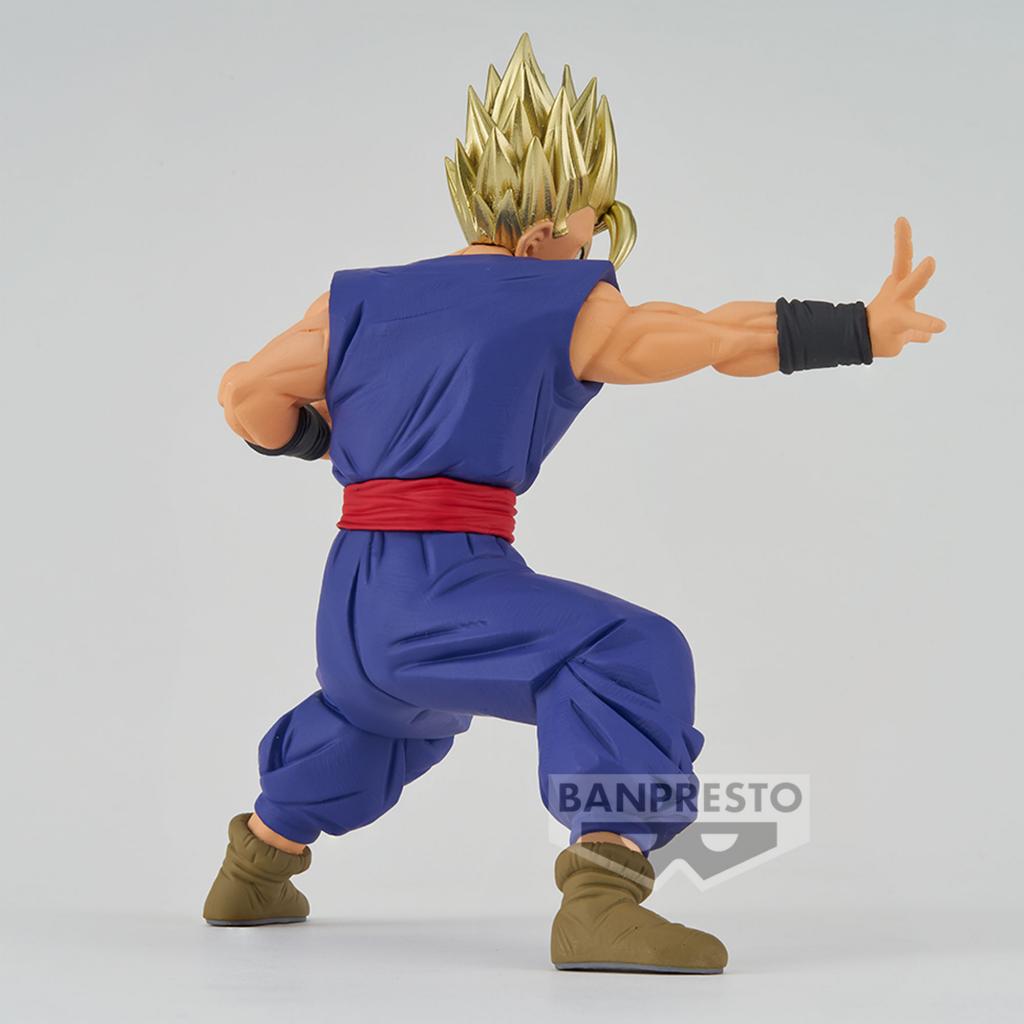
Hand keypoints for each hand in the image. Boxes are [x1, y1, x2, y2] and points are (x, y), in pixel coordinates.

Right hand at [866, 217, 945, 357]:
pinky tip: (940, 327)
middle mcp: (898, 296)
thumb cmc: (884, 331)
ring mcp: (898, 312)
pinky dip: (927, 327)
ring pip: (910, 299)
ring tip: (931, 264)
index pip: (901, 260)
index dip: (902, 241)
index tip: (901, 220)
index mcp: (898, 288)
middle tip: (929, 256)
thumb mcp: (905, 328)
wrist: (863, 345)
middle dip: (916, 266)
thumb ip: (916, 330)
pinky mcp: (900, 330)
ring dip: (921, 284)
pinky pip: (917, 330)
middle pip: (905, 274)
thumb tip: (925, 337)